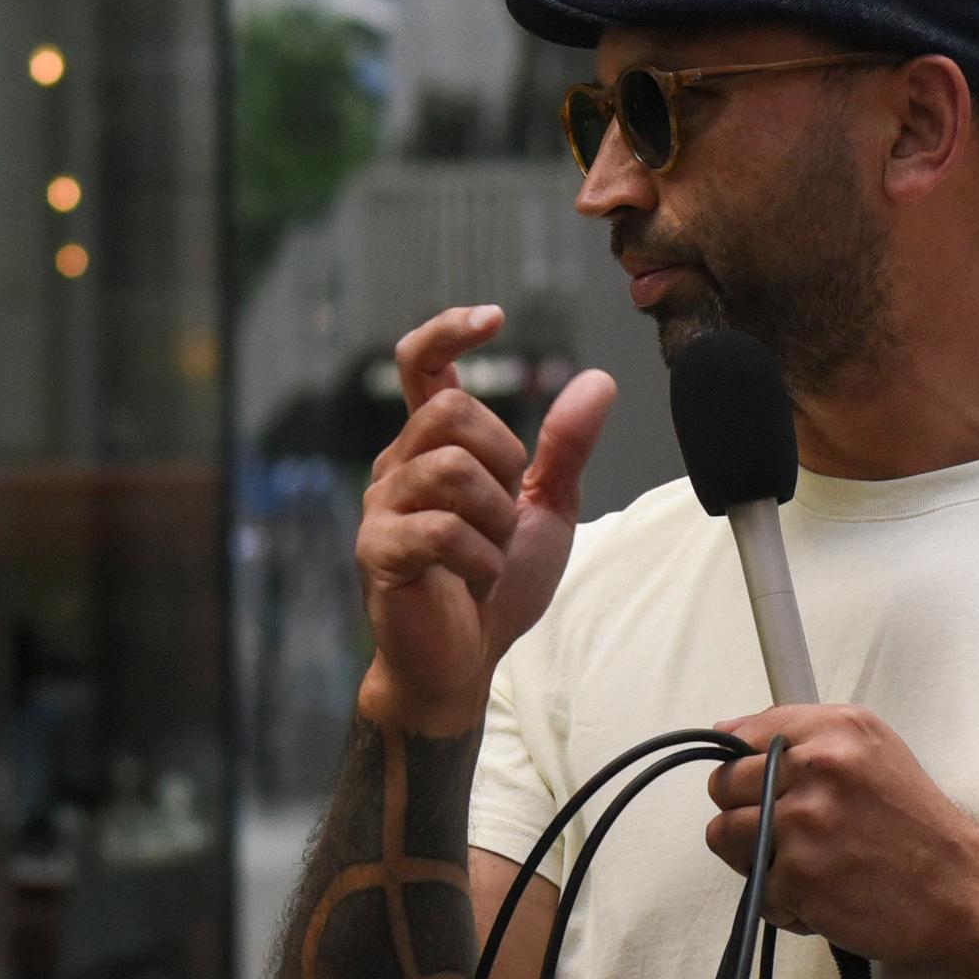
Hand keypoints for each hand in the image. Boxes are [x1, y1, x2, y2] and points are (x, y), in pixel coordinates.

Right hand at [355, 306, 616, 734]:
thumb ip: (565, 447)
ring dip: (495, 515)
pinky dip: (481, 557)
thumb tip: (598, 380)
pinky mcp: (380, 553)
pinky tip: (480, 577)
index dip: (449, 331)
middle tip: (507, 511)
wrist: (463, 659)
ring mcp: (383, 508)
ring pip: (450, 469)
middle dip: (502, 458)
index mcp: (432, 447)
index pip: (420, 362)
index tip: (493, 319)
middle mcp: (398, 466)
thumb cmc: (495, 582)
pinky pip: (441, 529)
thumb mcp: (547, 508)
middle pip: (451, 412)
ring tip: (492, 551)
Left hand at [703, 704, 978, 965]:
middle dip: (746, 812)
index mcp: (837, 731)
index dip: (743, 767)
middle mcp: (819, 769)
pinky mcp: (798, 877)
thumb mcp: (874, 752)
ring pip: (723, 835)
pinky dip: (783, 901)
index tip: (761, 786)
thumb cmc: (918, 828)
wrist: (963, 892)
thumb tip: (727, 732)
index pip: (742, 735)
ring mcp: (804, 824)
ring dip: (754, 857)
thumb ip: (803, 736)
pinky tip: (823, 895)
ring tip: (803, 863)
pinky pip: (754, 889)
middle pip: (723, 786)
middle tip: (788, 831)